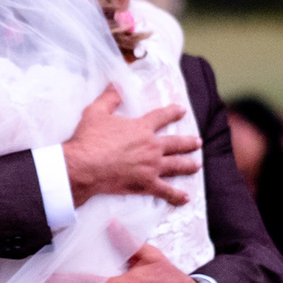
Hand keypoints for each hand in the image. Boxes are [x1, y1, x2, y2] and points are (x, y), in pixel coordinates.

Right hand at [63, 84, 200, 206]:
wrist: (84, 166)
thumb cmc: (89, 139)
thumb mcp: (96, 112)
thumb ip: (109, 98)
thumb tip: (116, 84)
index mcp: (141, 128)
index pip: (161, 117)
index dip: (172, 112)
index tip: (181, 110)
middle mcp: (151, 146)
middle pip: (176, 143)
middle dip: (188, 142)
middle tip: (198, 142)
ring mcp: (151, 166)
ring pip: (177, 165)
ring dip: (188, 165)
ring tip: (196, 165)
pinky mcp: (146, 183)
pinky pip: (165, 191)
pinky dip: (176, 195)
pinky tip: (185, 198)